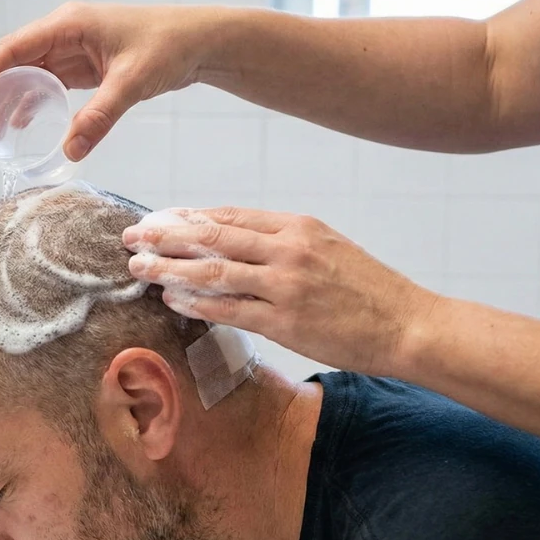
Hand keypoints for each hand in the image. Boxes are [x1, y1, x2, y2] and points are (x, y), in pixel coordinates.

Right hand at [0, 3, 209, 161]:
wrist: (198, 42)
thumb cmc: (168, 46)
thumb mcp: (131, 82)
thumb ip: (100, 117)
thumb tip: (71, 152)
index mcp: (69, 24)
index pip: (13, 49)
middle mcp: (65, 33)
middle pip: (15, 63)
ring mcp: (74, 49)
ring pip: (30, 76)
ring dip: (11, 101)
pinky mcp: (86, 66)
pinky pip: (50, 85)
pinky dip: (35, 103)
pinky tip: (22, 125)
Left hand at [122, 208, 440, 375]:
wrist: (407, 324)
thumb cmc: (367, 289)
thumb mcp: (328, 246)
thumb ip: (283, 241)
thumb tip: (235, 241)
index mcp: (297, 226)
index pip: (228, 215)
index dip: (186, 217)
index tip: (156, 218)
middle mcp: (289, 249)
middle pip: (213, 236)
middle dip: (165, 235)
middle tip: (132, 237)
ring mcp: (286, 286)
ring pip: (213, 272)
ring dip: (169, 269)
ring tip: (139, 269)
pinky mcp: (285, 322)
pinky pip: (229, 310)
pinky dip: (196, 304)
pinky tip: (171, 301)